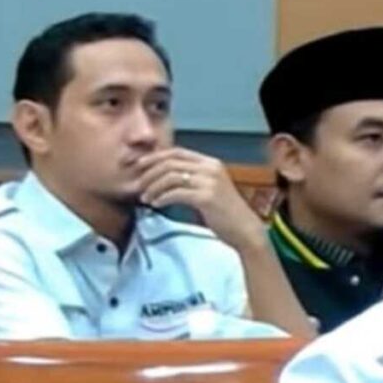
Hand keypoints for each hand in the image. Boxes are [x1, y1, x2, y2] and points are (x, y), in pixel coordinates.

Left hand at [136, 147, 265, 250]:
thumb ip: (192, 180)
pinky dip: (162, 198)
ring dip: (153, 187)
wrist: (245, 230)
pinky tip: (156, 204)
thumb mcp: (209, 189)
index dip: (155, 157)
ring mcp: (210, 182)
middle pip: (171, 162)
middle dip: (149, 172)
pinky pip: (176, 193)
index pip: (177, 152)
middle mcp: (211, 168)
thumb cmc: (226, 213)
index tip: (139, 165)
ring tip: (145, 198)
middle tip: (138, 184)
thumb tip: (163, 178)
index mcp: (211, 163)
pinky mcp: (206, 197)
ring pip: (171, 177)